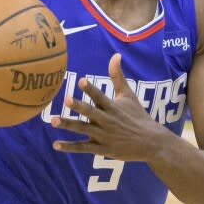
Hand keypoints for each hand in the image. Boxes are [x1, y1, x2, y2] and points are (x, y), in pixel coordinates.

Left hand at [51, 53, 171, 160]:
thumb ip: (118, 76)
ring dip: (68, 125)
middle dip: (79, 107)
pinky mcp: (101, 149)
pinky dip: (70, 147)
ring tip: (53, 121)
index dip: (91, 89)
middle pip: (91, 112)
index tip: (82, 81)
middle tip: (66, 100)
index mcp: (112, 107)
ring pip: (83, 129)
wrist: (150, 142)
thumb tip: (116, 55)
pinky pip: (83, 148)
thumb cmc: (137, 116)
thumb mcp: (129, 95)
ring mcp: (103, 136)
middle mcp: (107, 120)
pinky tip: (56, 145)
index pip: (100, 96)